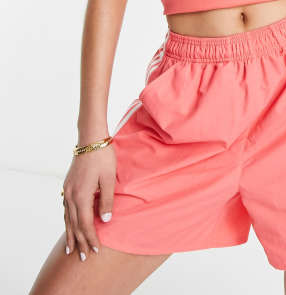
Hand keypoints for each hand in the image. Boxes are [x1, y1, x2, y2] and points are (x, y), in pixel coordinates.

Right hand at [61, 145, 115, 259]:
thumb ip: (106, 201)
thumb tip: (104, 221)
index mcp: (81, 195)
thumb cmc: (103, 157)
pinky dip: (67, 220)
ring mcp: (67, 190)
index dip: (90, 238)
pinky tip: (69, 224)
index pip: (85, 224)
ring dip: (70, 233)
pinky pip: (65, 208)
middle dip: (79, 241)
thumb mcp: (109, 179)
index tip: (96, 250)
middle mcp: (70, 195)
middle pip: (73, 224)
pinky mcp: (67, 185)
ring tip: (70, 248)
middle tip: (81, 257)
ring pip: (67, 218)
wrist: (90, 139)